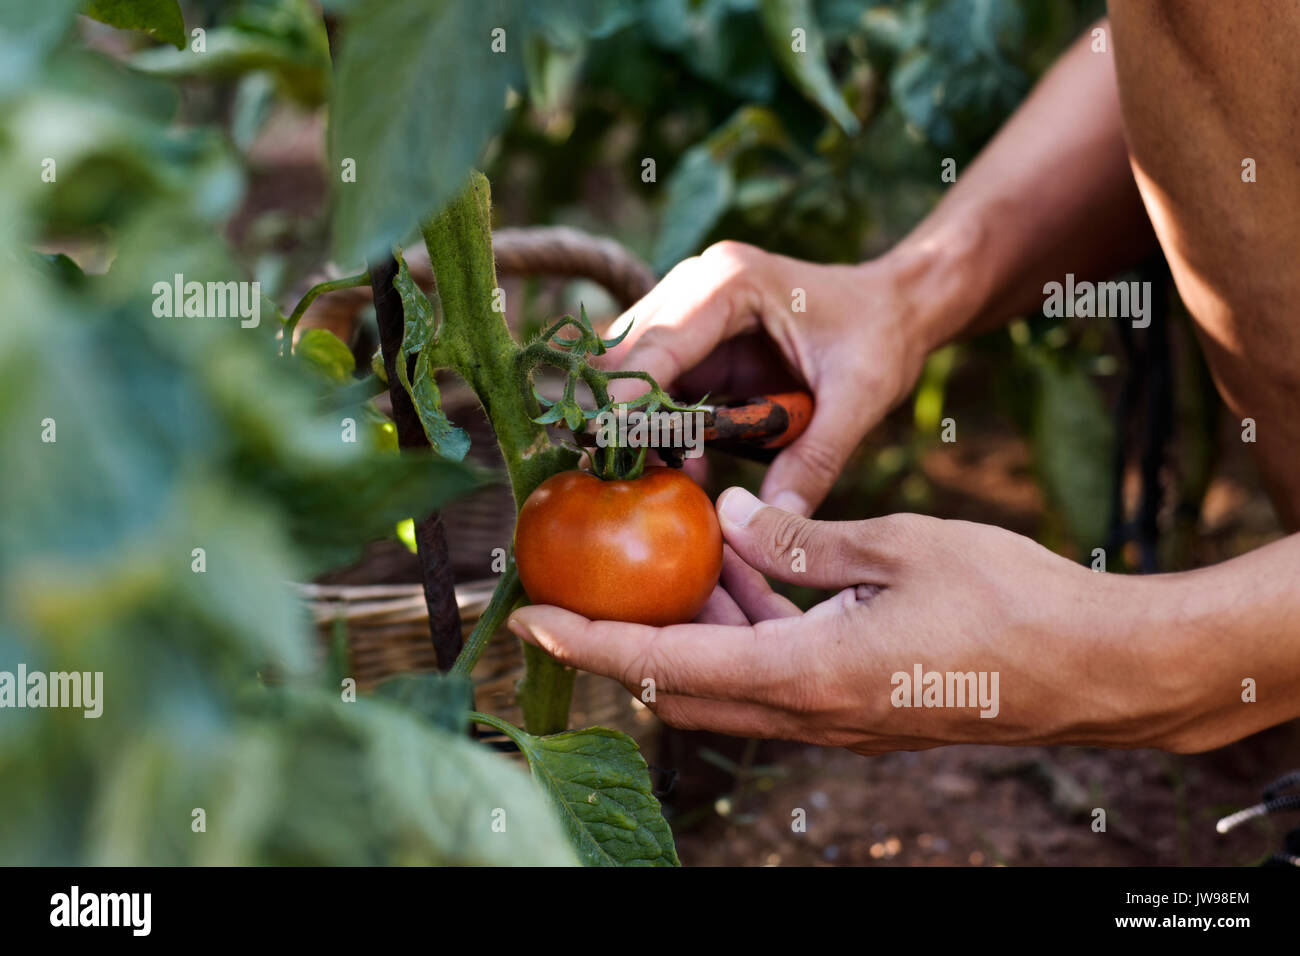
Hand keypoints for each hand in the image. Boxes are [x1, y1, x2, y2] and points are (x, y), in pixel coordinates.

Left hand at [508, 487, 1204, 753]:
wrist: (1096, 669)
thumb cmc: (1010, 602)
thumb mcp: (898, 547)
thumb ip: (801, 538)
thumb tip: (727, 514)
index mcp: (808, 674)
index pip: (666, 661)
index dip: (593, 640)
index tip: (534, 617)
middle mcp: (810, 713)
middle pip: (684, 682)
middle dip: (631, 633)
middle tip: (601, 571)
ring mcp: (837, 719)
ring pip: (729, 678)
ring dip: (695, 625)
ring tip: (685, 552)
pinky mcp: (860, 708)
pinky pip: (776, 675)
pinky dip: (746, 629)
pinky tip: (752, 570)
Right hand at [602, 241, 932, 514]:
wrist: (896, 307)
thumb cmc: (881, 337)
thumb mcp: (859, 398)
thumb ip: (817, 458)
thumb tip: (777, 518)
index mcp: (732, 283)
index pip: (658, 343)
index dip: (628, 397)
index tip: (607, 447)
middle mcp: (697, 285)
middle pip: (626, 352)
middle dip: (621, 414)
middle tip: (624, 475)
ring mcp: (688, 309)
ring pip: (628, 369)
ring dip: (636, 423)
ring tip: (657, 476)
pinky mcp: (693, 340)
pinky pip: (654, 385)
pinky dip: (658, 425)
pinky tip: (681, 464)